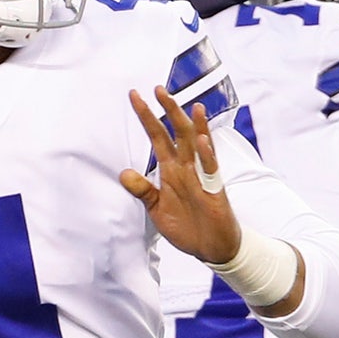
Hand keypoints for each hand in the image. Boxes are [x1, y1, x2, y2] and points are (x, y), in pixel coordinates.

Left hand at [119, 86, 241, 263]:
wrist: (210, 248)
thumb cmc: (187, 226)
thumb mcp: (156, 209)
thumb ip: (142, 190)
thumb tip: (124, 173)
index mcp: (171, 169)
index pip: (157, 136)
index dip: (146, 117)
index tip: (135, 96)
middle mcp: (186, 167)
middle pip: (177, 132)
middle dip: (169, 110)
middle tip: (158, 88)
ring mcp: (202, 177)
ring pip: (197, 145)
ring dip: (193, 125)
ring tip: (190, 106)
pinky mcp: (215, 190)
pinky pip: (211, 168)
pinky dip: (207, 154)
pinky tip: (202, 140)